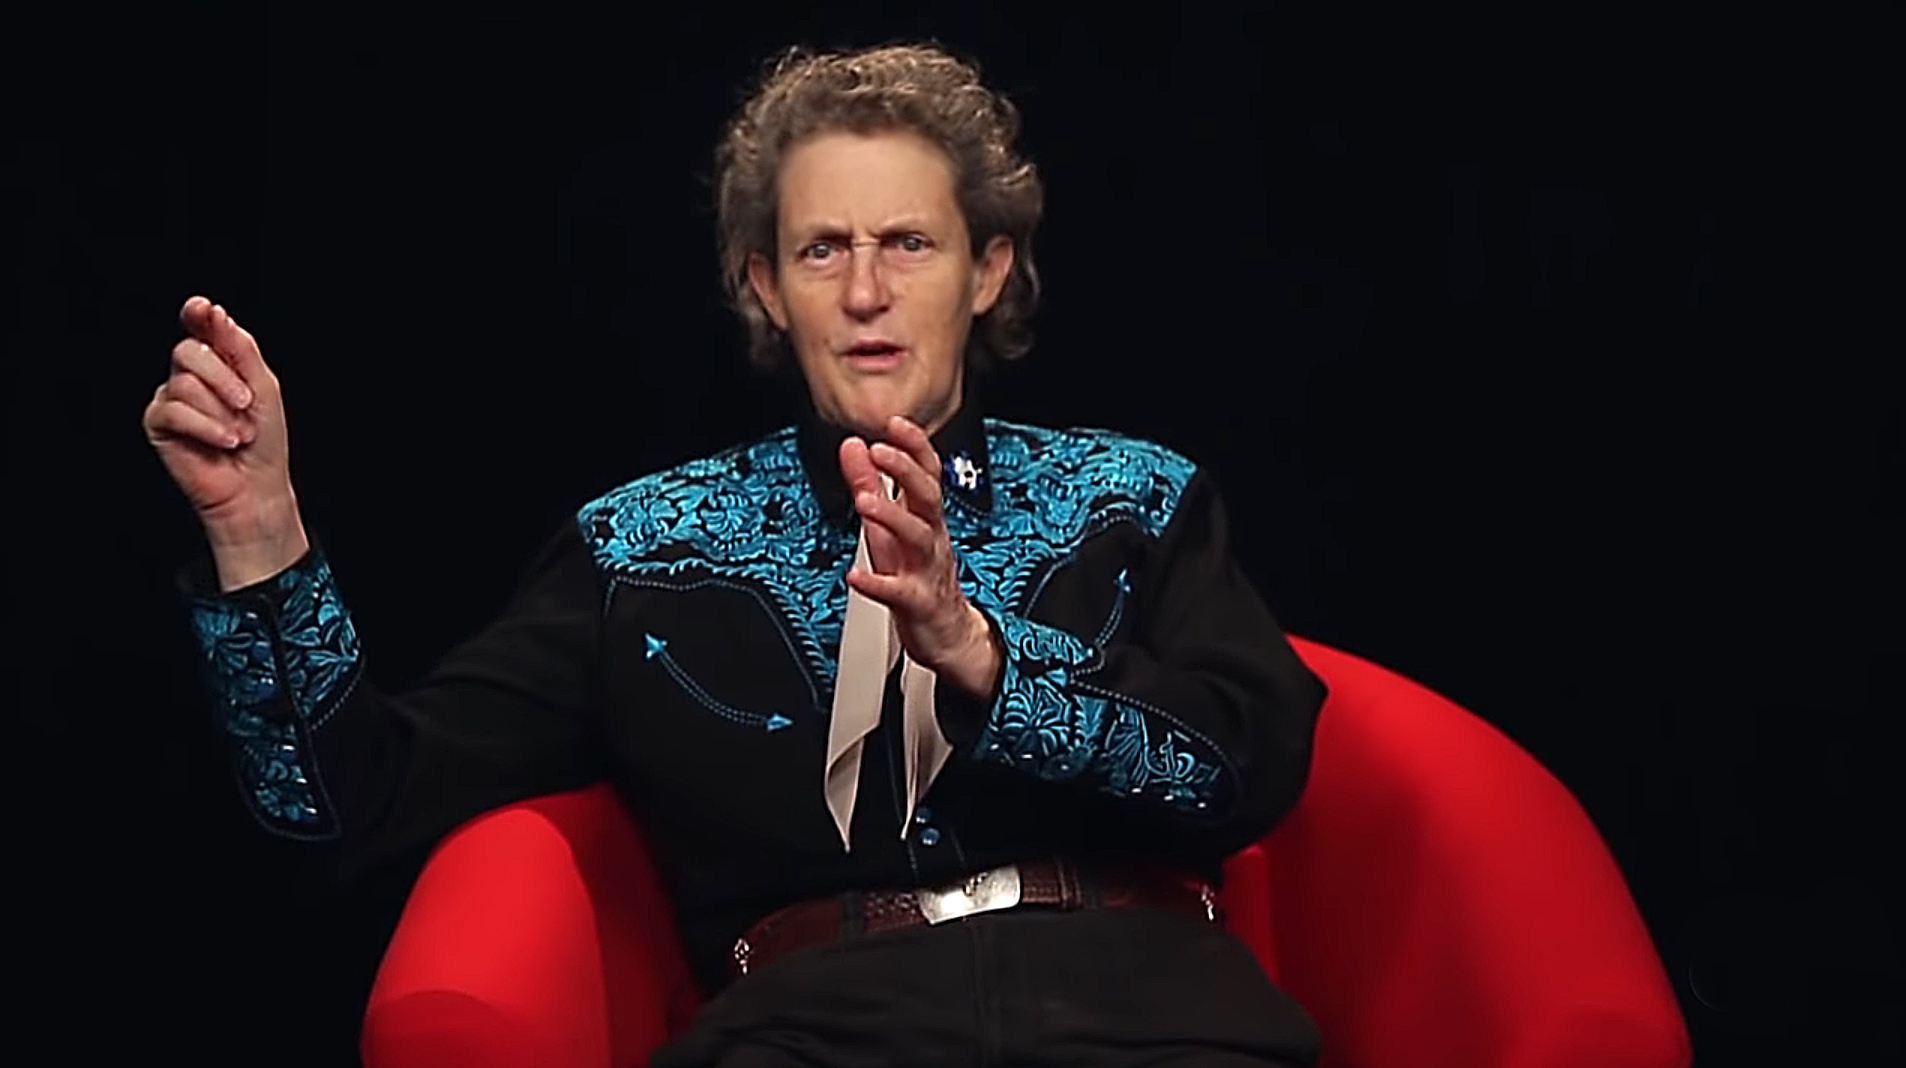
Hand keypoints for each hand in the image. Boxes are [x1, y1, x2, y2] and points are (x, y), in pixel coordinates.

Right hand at [143, 296, 306, 584]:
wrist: (256, 485)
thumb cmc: (264, 440)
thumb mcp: (263, 387)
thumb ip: (240, 348)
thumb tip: (214, 312)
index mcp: (217, 361)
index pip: (200, 327)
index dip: (198, 315)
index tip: (203, 308)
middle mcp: (190, 376)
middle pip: (188, 351)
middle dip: (223, 378)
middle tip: (246, 404)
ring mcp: (171, 398)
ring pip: (184, 384)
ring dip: (220, 411)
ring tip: (238, 433)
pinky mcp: (158, 423)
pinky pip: (173, 411)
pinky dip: (205, 427)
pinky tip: (224, 441)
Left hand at [841, 416, 1000, 696]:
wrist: (948, 634)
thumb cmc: (919, 575)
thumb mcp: (891, 527)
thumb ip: (871, 484)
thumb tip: (853, 446)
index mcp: (926, 518)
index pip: (927, 473)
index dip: (914, 446)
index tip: (894, 422)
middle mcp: (930, 538)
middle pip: (929, 497)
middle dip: (907, 471)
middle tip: (881, 451)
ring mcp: (926, 570)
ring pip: (918, 538)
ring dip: (892, 517)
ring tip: (865, 502)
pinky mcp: (917, 603)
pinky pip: (898, 592)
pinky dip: (876, 583)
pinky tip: (855, 576)